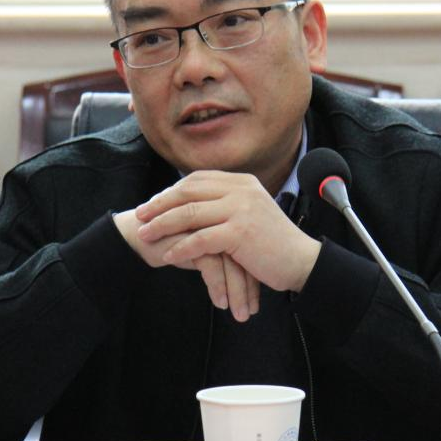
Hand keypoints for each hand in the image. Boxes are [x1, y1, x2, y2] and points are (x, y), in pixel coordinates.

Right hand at [113, 209, 259, 320]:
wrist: (136, 234)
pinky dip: (218, 287)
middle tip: (251, 312)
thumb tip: (249, 279)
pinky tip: (220, 304)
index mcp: (227, 217)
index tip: (256, 301)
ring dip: (237, 292)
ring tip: (240, 314)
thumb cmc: (172, 243)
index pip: (250, 249)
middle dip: (250, 287)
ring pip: (231, 262)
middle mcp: (220, 219)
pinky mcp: (190, 237)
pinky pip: (211, 265)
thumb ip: (224, 255)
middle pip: (245, 255)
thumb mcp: (204, 249)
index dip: (255, 276)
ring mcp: (206, 227)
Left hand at [133, 171, 321, 293]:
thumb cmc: (273, 243)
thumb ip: (227, 204)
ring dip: (163, 225)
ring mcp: (241, 209)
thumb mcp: (251, 214)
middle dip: (159, 205)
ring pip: (190, 214)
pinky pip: (201, 239)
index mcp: (242, 182)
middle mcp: (241, 190)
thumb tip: (195, 205)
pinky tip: (169, 256)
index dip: (170, 191)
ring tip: (146, 236)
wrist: (301, 261)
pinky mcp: (240, 232)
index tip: (151, 203)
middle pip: (188, 193)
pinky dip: (182, 248)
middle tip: (139, 216)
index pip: (196, 180)